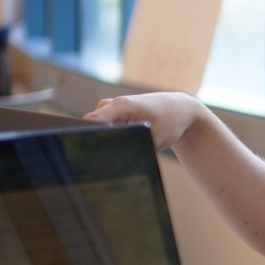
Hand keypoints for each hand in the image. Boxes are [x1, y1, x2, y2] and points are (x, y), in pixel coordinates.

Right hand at [83, 92, 206, 150]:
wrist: (180, 111)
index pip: (89, 122)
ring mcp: (110, 109)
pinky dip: (109, 138)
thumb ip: (133, 146)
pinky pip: (103, 129)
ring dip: (104, 141)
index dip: (84, 138)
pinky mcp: (113, 116)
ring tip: (122, 148)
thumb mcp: (154, 138)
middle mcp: (111, 105)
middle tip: (103, 159)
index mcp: (120, 106)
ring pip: (96, 130)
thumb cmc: (170, 121)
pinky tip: (122, 144)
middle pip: (89, 127)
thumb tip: (113, 157)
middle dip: (95, 143)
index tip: (87, 154)